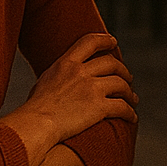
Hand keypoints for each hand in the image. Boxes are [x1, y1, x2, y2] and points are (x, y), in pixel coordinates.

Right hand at [20, 32, 138, 142]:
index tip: (113, 42)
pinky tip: (132, 117)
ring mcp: (91, 88)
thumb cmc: (34, 109)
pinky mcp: (99, 107)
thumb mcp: (45, 80)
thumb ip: (59, 74)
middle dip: (123, 70)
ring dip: (129, 92)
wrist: (35, 125)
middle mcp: (81, 72)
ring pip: (121, 84)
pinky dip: (129, 112)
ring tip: (132, 98)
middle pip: (112, 63)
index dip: (105, 40)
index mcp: (66, 63)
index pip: (90, 42)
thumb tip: (63, 75)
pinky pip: (121, 107)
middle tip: (128, 78)